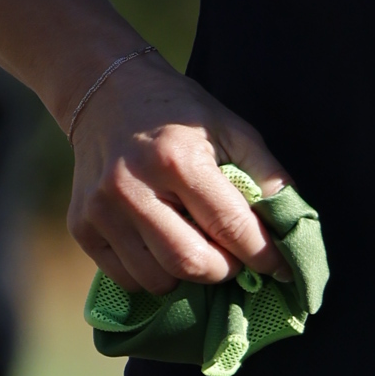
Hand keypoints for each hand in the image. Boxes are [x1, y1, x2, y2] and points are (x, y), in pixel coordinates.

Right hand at [65, 47, 286, 292]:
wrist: (107, 95)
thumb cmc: (179, 113)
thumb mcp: (231, 128)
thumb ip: (266, 174)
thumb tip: (292, 226)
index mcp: (176, 158)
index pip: (229, 225)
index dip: (262, 254)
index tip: (281, 269)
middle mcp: (132, 186)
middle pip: (191, 263)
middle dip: (225, 270)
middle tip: (235, 258)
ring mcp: (101, 209)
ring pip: (157, 279)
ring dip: (188, 276)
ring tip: (198, 247)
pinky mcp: (81, 226)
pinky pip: (126, 278)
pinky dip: (153, 274)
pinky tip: (162, 245)